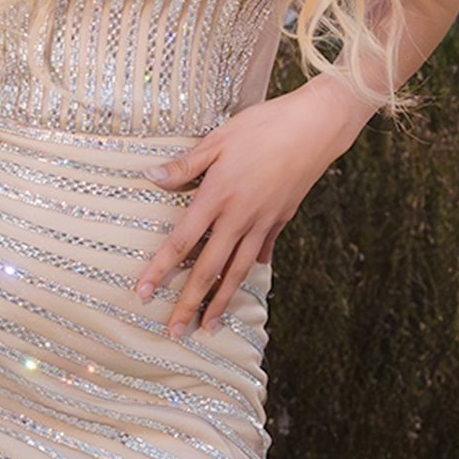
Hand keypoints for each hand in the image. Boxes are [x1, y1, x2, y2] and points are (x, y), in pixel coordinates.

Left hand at [135, 85, 365, 336]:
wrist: (315, 127)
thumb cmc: (263, 126)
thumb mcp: (218, 139)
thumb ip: (185, 164)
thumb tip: (150, 177)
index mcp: (217, 196)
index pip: (181, 241)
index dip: (160, 269)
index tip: (143, 294)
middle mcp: (238, 217)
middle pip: (209, 269)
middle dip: (189, 303)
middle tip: (174, 332)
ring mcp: (263, 222)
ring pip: (237, 270)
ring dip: (220, 300)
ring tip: (209, 325)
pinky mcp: (282, 218)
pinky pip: (263, 250)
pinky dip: (252, 268)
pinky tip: (246, 278)